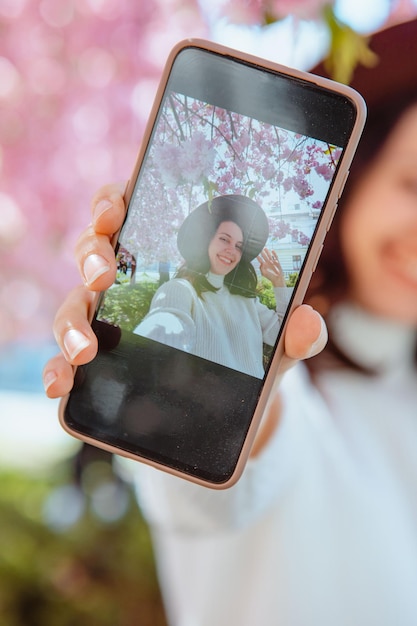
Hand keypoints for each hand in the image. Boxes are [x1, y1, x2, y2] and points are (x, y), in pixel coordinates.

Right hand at [43, 183, 327, 457]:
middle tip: (107, 274)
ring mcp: (109, 317)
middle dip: (92, 255)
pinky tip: (62, 384)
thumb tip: (308, 322)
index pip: (129, 208)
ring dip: (72, 319)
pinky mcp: (99, 357)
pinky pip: (67, 357)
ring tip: (87, 346)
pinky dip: (58, 367)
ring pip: (74, 303)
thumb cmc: (244, 347)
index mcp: (166, 250)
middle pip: (94, 249)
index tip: (114, 210)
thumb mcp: (270, 337)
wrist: (227, 397)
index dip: (113, 201)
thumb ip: (291, 329)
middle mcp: (129, 277)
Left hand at [257, 248, 284, 286]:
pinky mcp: (277, 262)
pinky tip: (272, 250)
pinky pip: (275, 257)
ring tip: (265, 248)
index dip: (257, 256)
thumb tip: (261, 263)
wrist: (277, 279)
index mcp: (264, 265)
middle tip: (259, 248)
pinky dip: (274, 253)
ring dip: (267, 252)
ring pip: (269, 255)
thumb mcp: (264, 273)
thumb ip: (261, 268)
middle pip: (264, 256)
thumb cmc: (270, 277)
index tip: (255, 252)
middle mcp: (267, 263)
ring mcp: (272, 262)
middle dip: (262, 252)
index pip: (260, 260)